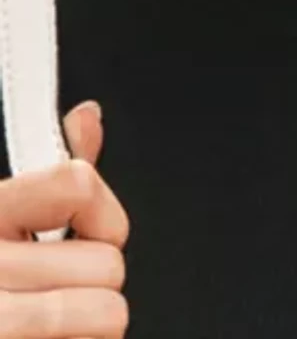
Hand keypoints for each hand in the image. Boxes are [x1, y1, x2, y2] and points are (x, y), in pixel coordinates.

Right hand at [0, 102, 129, 337]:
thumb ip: (53, 180)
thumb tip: (89, 116)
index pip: (78, 184)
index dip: (104, 216)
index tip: (91, 235)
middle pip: (108, 264)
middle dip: (95, 285)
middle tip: (52, 295)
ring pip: (108, 314)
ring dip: (92, 327)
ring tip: (51, 328)